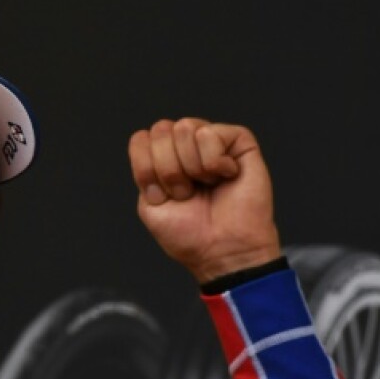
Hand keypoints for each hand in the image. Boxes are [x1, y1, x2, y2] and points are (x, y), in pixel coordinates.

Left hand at [128, 119, 281, 283]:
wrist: (223, 251)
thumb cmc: (190, 233)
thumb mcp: (150, 203)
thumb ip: (143, 167)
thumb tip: (147, 136)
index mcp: (164, 159)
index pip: (140, 139)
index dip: (146, 169)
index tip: (161, 196)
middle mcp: (187, 146)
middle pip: (160, 129)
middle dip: (168, 169)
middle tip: (187, 194)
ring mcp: (212, 141)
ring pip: (184, 128)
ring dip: (191, 167)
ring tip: (207, 186)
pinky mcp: (239, 141)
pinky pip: (210, 133)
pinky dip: (213, 161)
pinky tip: (226, 176)